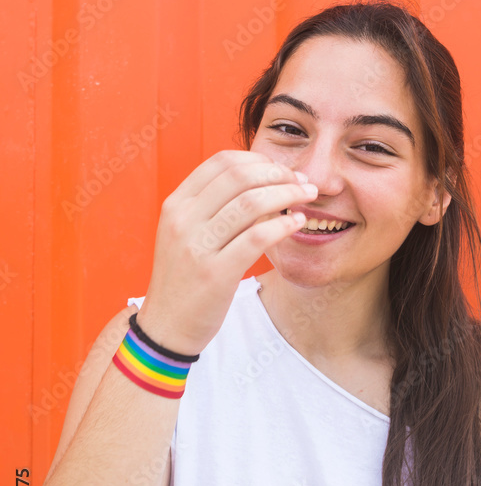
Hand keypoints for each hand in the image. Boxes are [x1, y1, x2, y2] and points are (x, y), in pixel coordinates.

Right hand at [135, 150, 316, 354]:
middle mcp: (183, 219)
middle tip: (302, 181)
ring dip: (288, 193)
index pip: (221, 162)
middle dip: (279, 173)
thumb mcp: (187, 233)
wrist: (166, 326)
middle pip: (240, 176)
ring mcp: (197, 246)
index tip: (282, 169)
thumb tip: (261, 181)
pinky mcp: (215, 273)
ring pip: (251, 202)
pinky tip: (297, 222)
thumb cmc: (185, 277)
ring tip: (308, 196)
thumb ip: (213, 207)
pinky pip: (257, 237)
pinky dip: (284, 224)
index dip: (258, 159)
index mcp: (176, 204)